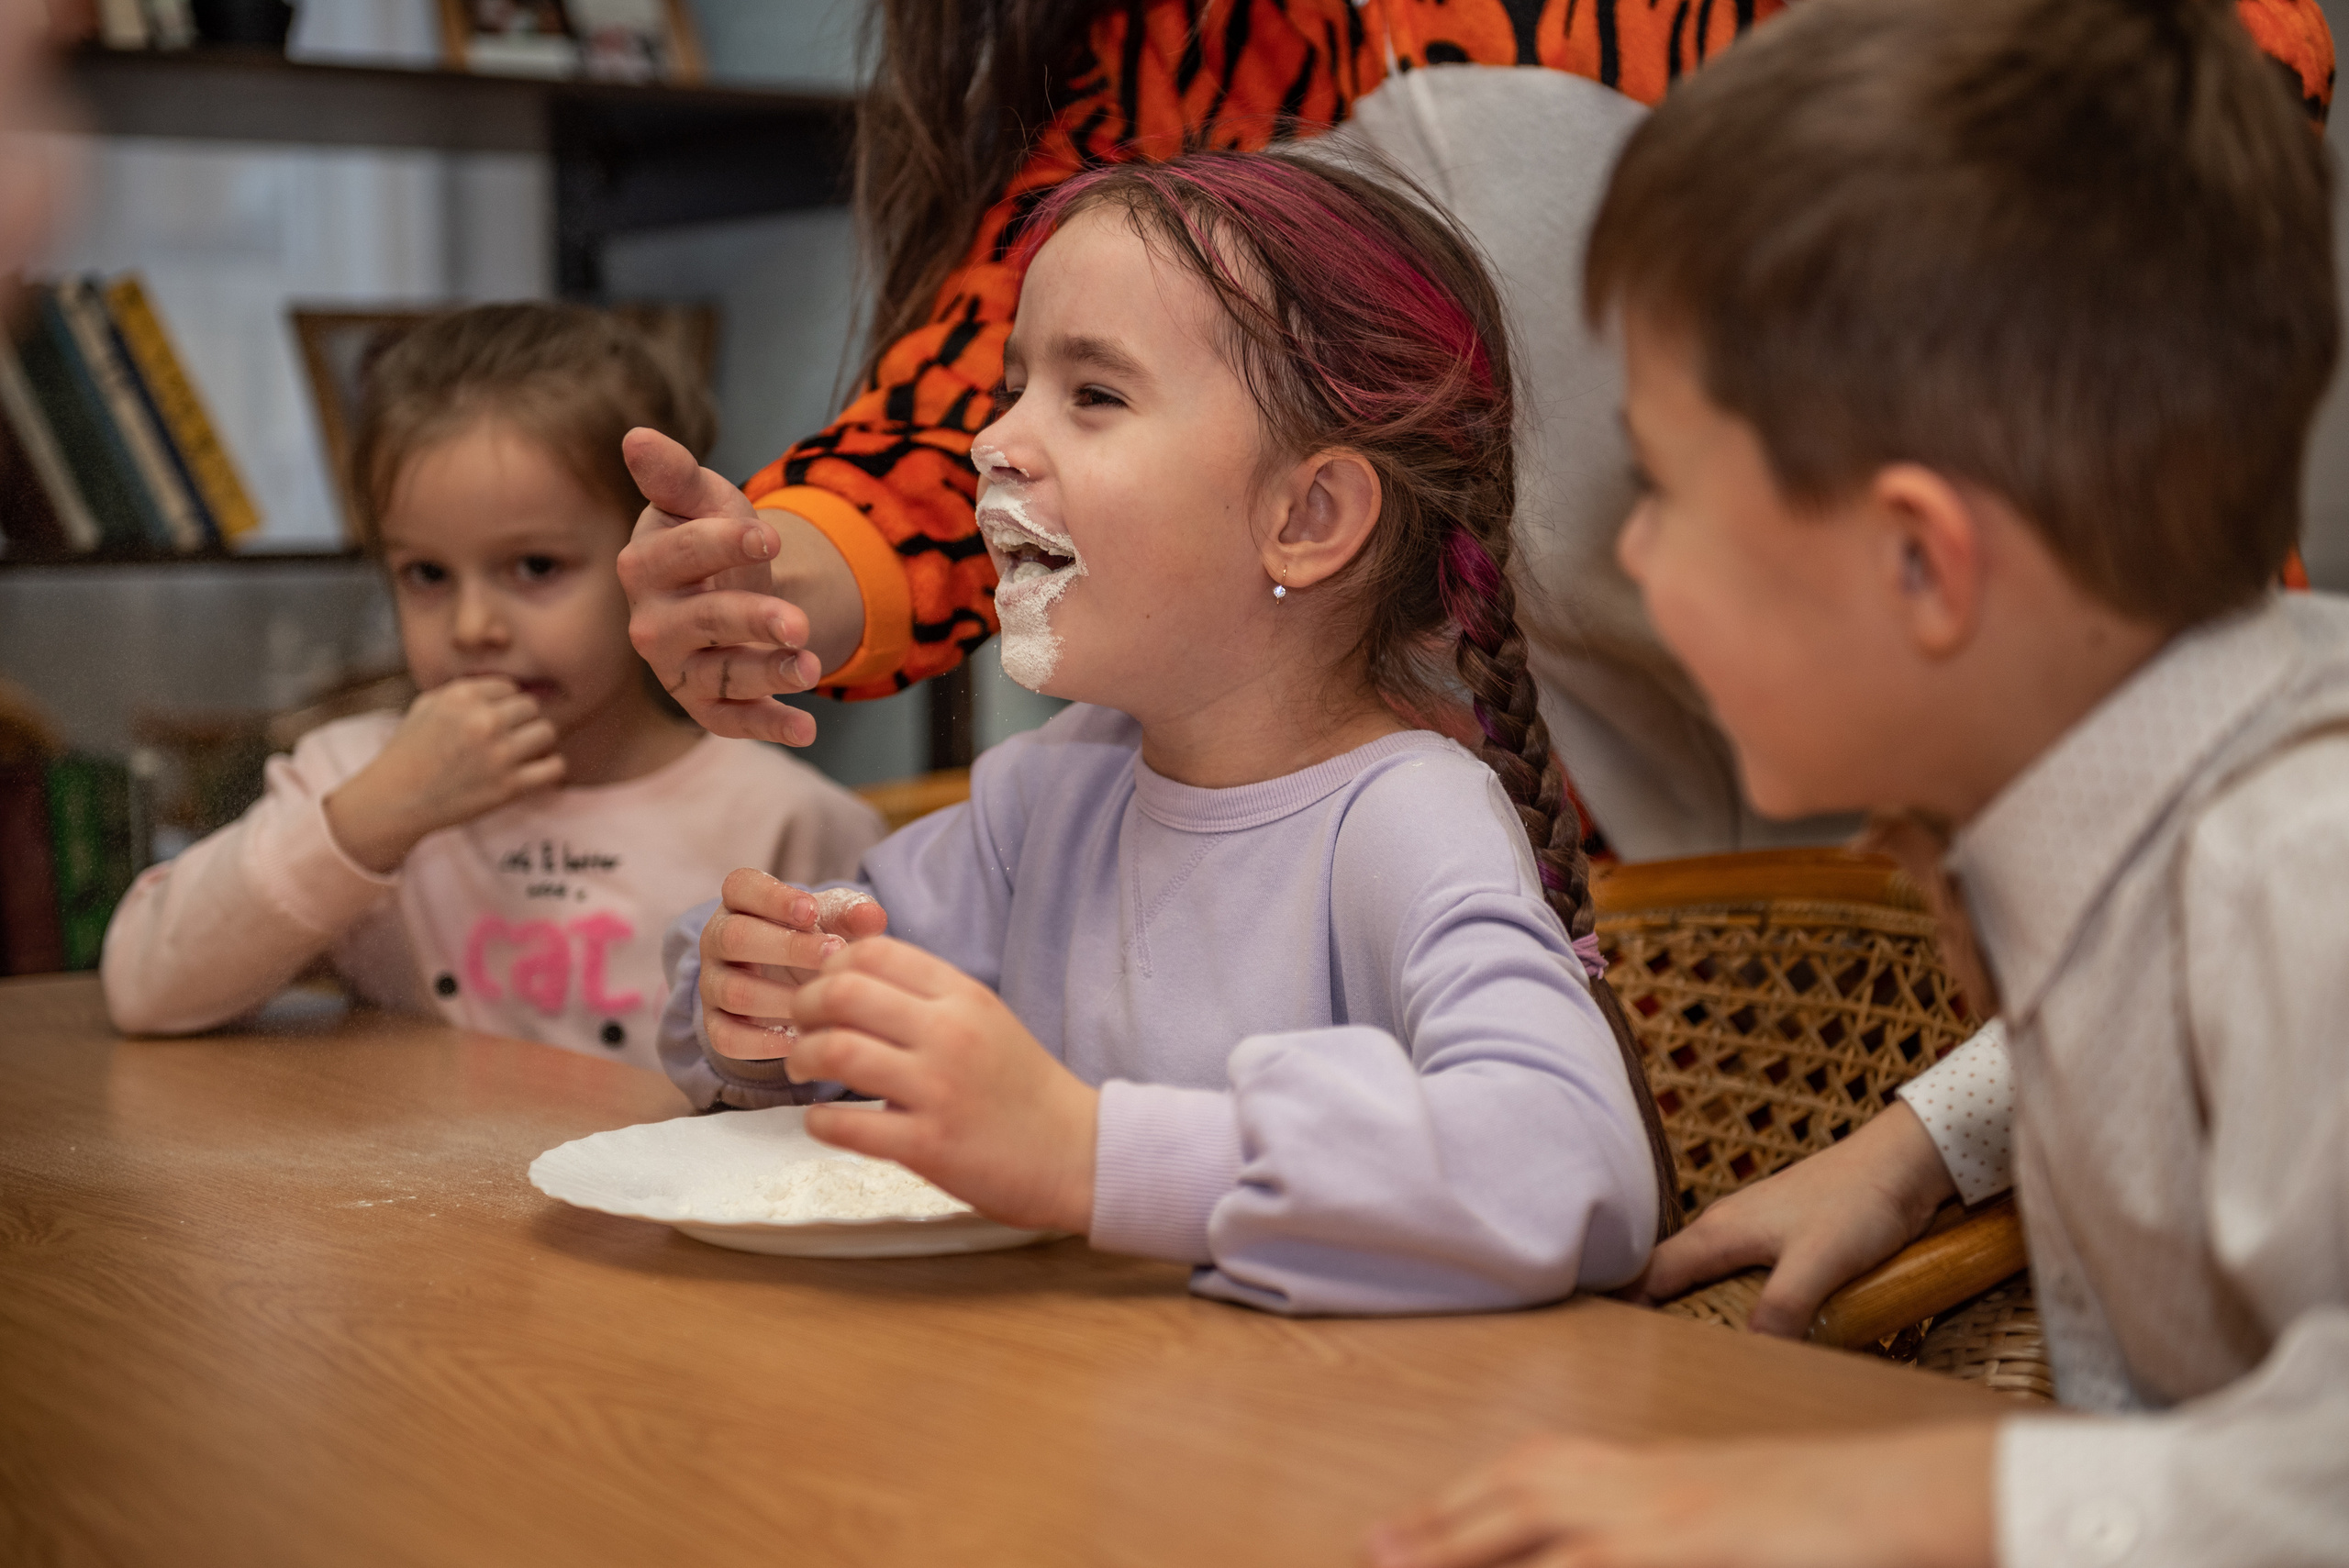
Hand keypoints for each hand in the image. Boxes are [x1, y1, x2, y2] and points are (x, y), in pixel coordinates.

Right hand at [324, 677, 562, 872]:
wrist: (394, 799)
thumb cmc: (411, 750)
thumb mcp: (428, 705)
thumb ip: (466, 690)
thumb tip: (509, 686)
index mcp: (462, 696)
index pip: (510, 687)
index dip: (503, 704)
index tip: (492, 721)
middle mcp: (483, 721)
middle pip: (531, 707)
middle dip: (520, 721)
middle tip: (505, 739)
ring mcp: (499, 754)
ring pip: (547, 732)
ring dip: (536, 742)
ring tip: (519, 753)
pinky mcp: (509, 786)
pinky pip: (555, 766)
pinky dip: (550, 767)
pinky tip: (534, 770)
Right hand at [617, 428, 862, 746]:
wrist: (729, 585)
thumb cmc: (710, 537)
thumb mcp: (701, 500)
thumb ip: (674, 476)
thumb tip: (637, 437)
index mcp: (645, 564)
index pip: (680, 554)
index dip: (722, 545)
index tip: (769, 536)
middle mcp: (653, 622)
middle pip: (703, 622)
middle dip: (752, 622)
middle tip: (799, 625)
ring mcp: (678, 668)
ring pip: (722, 677)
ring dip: (769, 675)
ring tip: (813, 669)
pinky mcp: (704, 705)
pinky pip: (733, 721)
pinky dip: (769, 726)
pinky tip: (806, 727)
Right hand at [698, 868, 890, 1057]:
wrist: (796, 982)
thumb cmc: (815, 938)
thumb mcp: (834, 919)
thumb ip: (851, 913)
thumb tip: (872, 917)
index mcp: (741, 901)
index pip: (740, 887)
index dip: (772, 898)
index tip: (811, 911)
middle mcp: (717, 939)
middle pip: (733, 938)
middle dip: (785, 948)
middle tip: (832, 955)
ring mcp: (712, 983)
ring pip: (733, 991)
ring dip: (780, 998)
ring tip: (823, 1001)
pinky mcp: (715, 1024)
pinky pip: (727, 1037)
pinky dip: (764, 1043)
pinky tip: (803, 1039)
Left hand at [789, 938, 1098, 1233]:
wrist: (1078, 1153)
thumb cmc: (1025, 1087)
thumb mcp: (988, 1018)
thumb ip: (931, 995)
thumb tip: (856, 976)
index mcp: (964, 997)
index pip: (875, 952)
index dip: (831, 965)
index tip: (823, 989)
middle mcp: (950, 1034)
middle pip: (844, 992)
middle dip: (805, 1007)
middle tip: (802, 1027)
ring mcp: (939, 1089)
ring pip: (838, 1051)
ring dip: (805, 1057)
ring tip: (805, 1068)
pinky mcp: (929, 1146)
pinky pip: (847, 1125)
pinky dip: (819, 1122)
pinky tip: (823, 1122)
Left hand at [1365, 1423, 1995, 1567]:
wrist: (1931, 1490)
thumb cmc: (1833, 1518)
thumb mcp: (1725, 1518)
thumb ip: (1663, 1529)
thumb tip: (1604, 1544)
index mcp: (1657, 1474)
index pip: (1537, 1475)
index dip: (1460, 1507)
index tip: (1394, 1534)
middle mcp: (1656, 1484)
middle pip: (1526, 1489)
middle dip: (1441, 1527)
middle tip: (1369, 1554)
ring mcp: (1680, 1516)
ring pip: (1555, 1534)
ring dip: (1478, 1549)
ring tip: (1400, 1565)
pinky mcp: (1708, 1545)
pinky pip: (1613, 1564)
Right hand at [1630, 1101, 1956, 1336]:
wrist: (1904, 1163)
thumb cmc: (1859, 1202)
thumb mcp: (1820, 1261)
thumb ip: (1782, 1306)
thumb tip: (1749, 1355)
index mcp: (1719, 1231)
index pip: (1650, 1273)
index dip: (1625, 1308)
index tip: (1614, 1349)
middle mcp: (1725, 1228)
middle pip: (1670, 1276)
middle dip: (1655, 1316)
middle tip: (1652, 1367)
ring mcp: (1753, 1231)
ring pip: (1706, 1276)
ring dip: (1697, 1312)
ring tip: (1698, 1358)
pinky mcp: (1782, 1239)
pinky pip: (1739, 1276)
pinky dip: (1733, 1304)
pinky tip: (1753, 1331)